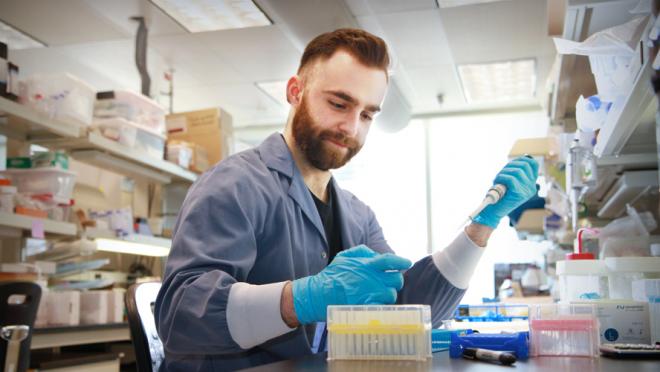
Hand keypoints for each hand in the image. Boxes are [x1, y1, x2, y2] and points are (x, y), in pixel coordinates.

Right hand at [291, 245, 411, 323]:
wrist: (319, 294)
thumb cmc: (332, 275)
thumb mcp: (345, 256)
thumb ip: (363, 252)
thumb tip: (376, 255)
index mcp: (367, 264)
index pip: (390, 260)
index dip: (401, 261)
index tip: (407, 262)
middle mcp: (371, 278)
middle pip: (396, 279)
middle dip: (395, 281)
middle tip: (388, 282)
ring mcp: (370, 293)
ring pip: (391, 295)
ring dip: (388, 294)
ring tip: (378, 293)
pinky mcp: (367, 307)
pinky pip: (383, 307)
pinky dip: (382, 305)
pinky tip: (376, 303)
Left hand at [472, 156, 538, 228]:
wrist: (492, 212)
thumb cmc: (499, 195)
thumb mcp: (510, 182)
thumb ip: (517, 172)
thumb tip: (524, 157)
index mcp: (531, 184)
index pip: (533, 164)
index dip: (522, 160)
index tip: (512, 164)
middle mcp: (531, 187)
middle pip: (524, 165)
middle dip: (509, 166)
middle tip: (501, 174)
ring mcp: (526, 191)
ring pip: (516, 171)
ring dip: (503, 173)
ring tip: (497, 180)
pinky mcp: (519, 194)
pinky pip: (510, 178)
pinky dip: (501, 178)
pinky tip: (497, 183)